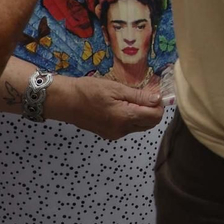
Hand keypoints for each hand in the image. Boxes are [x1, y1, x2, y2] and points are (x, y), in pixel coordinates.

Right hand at [46, 75, 163, 140]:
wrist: (64, 101)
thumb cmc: (89, 91)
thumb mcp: (116, 88)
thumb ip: (138, 96)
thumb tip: (158, 99)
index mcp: (125, 118)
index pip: (155, 116)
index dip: (159, 104)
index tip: (154, 92)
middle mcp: (122, 130)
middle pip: (149, 124)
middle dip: (152, 110)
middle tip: (145, 94)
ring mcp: (114, 134)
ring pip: (139, 126)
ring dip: (142, 114)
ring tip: (132, 99)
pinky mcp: (107, 134)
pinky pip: (128, 128)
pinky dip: (131, 118)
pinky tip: (122, 106)